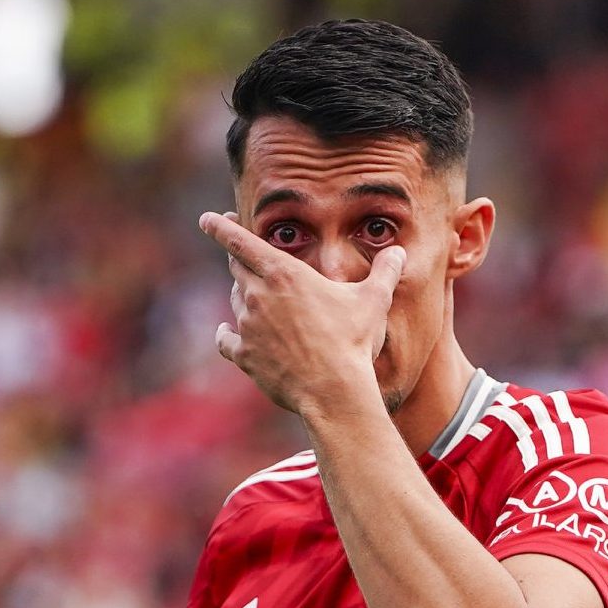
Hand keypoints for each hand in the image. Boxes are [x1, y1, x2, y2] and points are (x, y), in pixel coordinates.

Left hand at [200, 211, 405, 414]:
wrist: (334, 390)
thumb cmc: (353, 341)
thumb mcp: (374, 301)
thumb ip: (385, 272)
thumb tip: (399, 253)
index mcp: (284, 273)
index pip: (241, 241)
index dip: (221, 227)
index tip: (208, 218)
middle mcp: (259, 295)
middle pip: (237, 269)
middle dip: (239, 259)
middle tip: (243, 257)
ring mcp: (248, 326)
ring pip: (235, 301)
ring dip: (242, 295)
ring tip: (255, 296)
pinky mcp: (245, 355)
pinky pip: (226, 340)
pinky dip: (226, 334)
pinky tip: (226, 333)